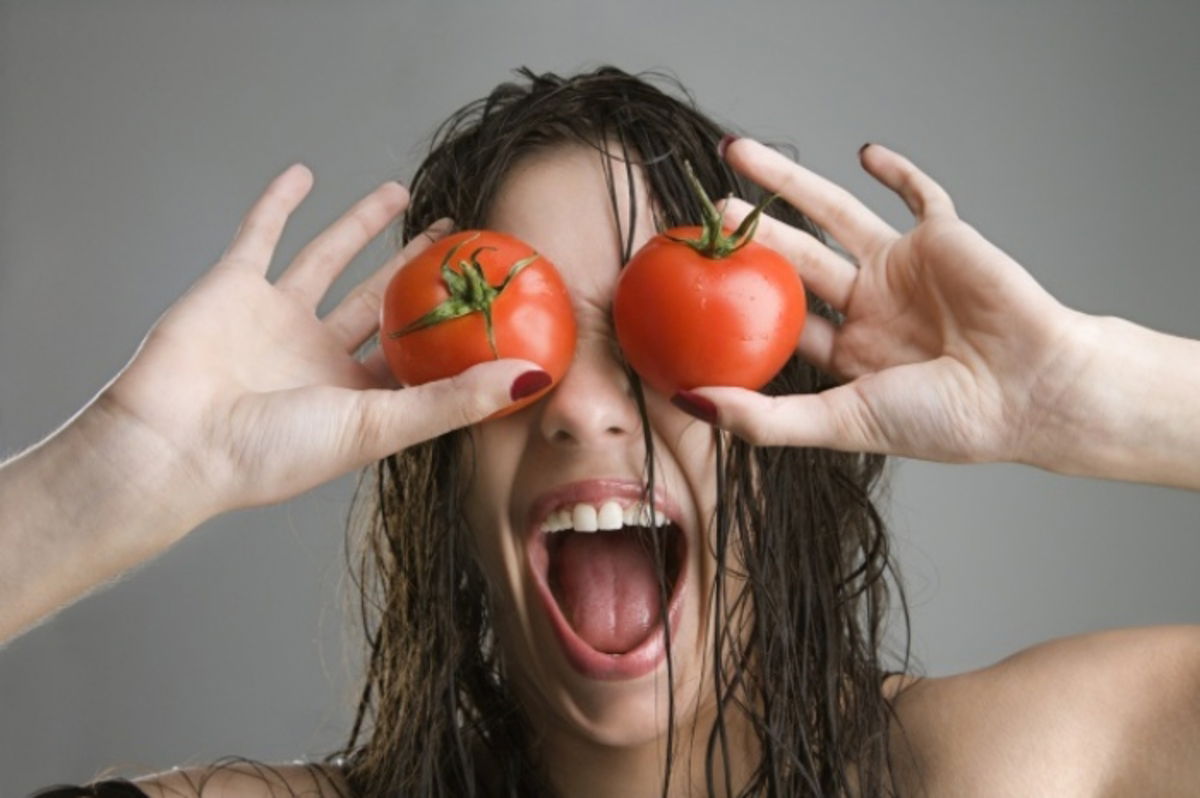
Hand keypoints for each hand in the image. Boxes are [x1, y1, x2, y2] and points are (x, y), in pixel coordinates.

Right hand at [96, 163, 544, 515]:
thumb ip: (454, 399)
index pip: (416, 355)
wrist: (173, 444)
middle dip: (418, 268)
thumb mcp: (378, 426)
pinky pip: (260, 234)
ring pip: (329, 259)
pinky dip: (279, 203)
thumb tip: (534, 376)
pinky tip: (304, 174)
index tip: (492, 294)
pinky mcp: (233, 287)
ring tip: (402, 194)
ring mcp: (275, 320)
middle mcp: (318, 356)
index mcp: (354, 394)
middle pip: (380, 300)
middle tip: (458, 236)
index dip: (453, 328)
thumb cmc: (274, 452)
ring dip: (362, 225)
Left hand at [692, 139, 1091, 465]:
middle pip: (796, 257)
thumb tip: (687, 402)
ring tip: (736, 155)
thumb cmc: (944, 420)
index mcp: (849, 353)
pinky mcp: (944, 238)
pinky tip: (862, 153)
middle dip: (750, 232)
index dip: (737, 300)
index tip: (691, 279)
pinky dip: (896, 171)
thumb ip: (764, 417)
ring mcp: (906, 269)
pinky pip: (920, 194)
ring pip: (835, 214)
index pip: (781, 319)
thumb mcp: (841, 422)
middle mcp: (872, 307)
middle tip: (706, 210)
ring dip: (788, 183)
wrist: (1033, 392)